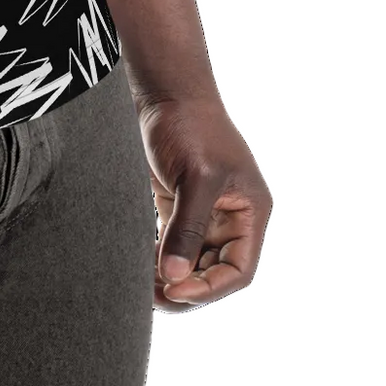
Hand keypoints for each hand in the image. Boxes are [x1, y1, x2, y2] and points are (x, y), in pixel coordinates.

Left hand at [137, 93, 271, 312]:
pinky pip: (171, 246)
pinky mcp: (177, 205)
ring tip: (140, 287)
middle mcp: (230, 218)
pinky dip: (156, 260)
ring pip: (190, 263)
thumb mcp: (197, 177)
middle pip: (213, 272)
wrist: (163, 89)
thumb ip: (187, 228)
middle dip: (186, 287)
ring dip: (168, 277)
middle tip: (152, 296)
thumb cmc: (191, 125)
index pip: (238, 270)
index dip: (210, 288)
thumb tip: (175, 277)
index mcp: (249, 212)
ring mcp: (203, 213)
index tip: (176, 290)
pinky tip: (136, 266)